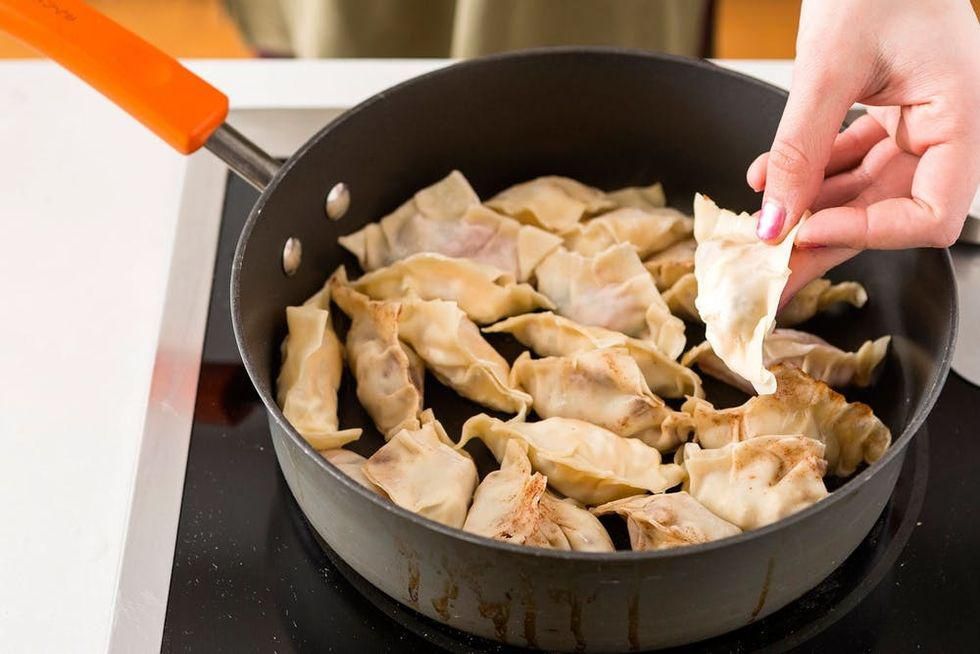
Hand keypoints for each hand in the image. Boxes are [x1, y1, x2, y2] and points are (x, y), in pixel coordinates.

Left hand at [746, 0, 979, 297]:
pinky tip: (767, 180)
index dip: (872, 232)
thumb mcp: (828, 69)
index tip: (808, 230)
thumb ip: (799, 150)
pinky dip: (810, 173)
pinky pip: (852, 160)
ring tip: (760, 231)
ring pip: (866, 190)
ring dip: (810, 210)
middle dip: (825, 240)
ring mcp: (920, 120)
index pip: (935, 214)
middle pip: (890, 211)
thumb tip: (774, 221)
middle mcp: (948, 126)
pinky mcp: (891, 112)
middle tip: (773, 276)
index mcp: (962, 115)